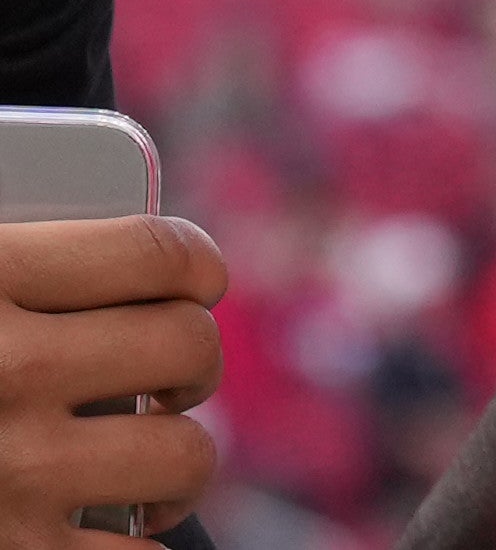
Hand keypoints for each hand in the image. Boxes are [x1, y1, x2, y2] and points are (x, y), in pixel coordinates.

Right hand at [0, 219, 222, 543]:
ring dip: (180, 464)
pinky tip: (119, 529)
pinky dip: (142, 546)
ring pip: (184, 455)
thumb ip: (36, 269)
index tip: (199, 288)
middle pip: (188, 346)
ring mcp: (12, 469)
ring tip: (148, 465)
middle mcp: (8, 368)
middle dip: (193, 366)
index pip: (159, 251)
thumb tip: (150, 259)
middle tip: (170, 383)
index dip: (198, 269)